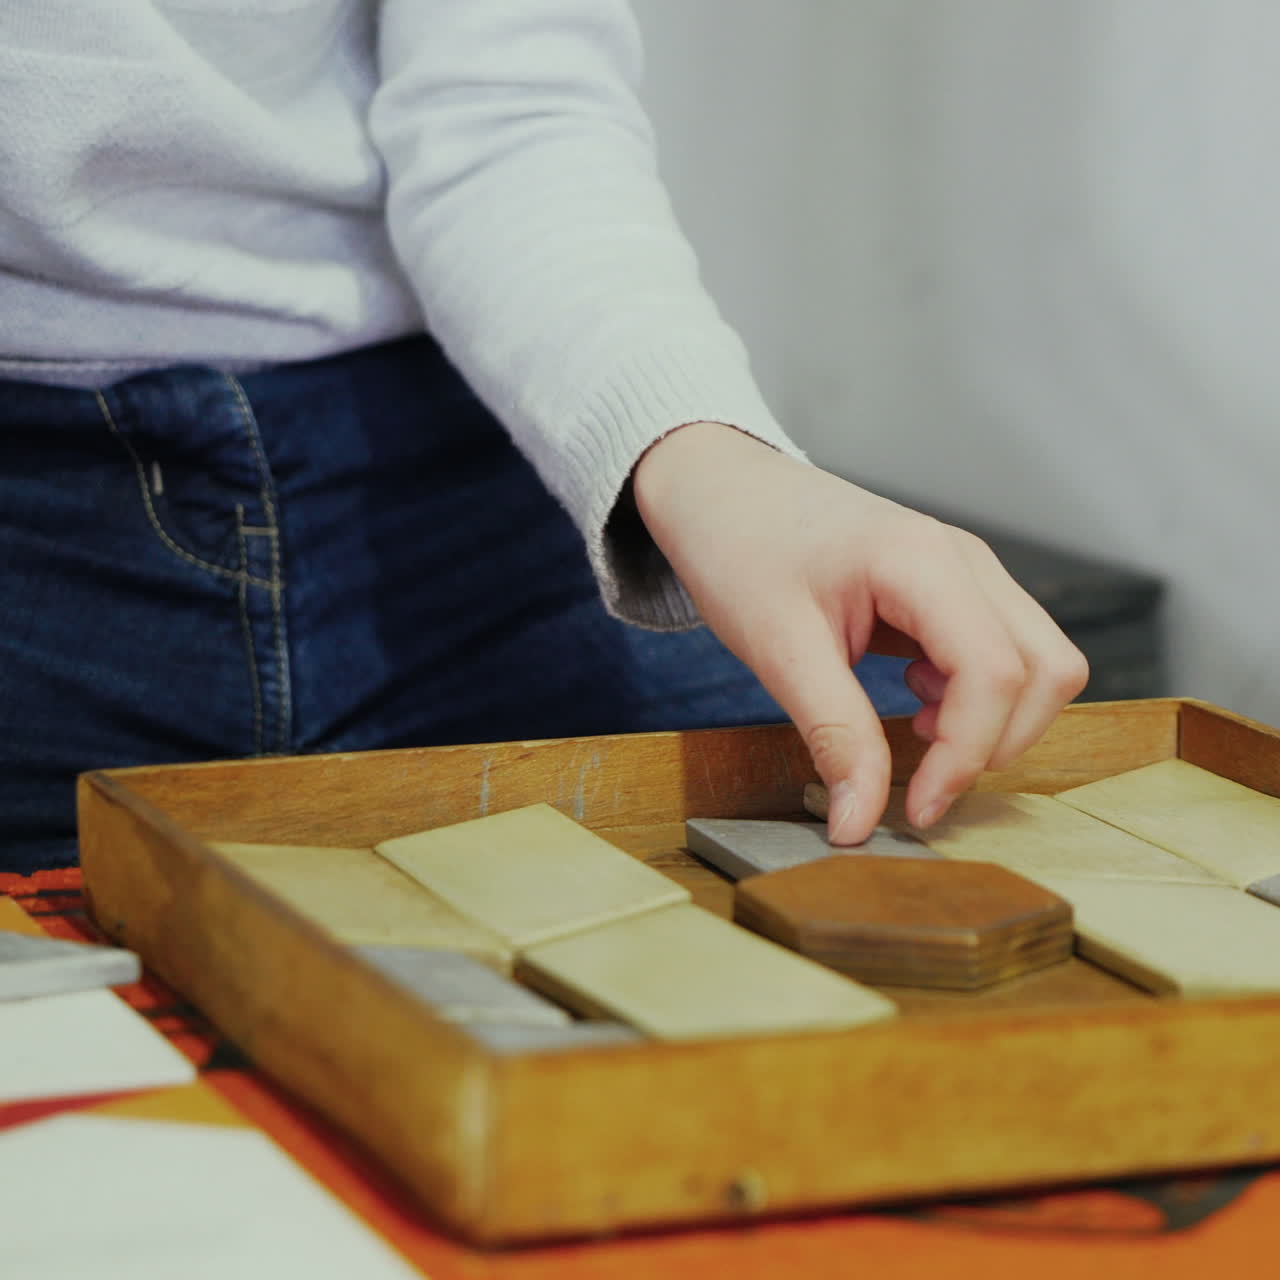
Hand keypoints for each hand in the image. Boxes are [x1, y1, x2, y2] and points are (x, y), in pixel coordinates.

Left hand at [632, 423, 1088, 843]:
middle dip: (995, 744)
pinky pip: (1005, 652)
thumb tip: (859, 823)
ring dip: (993, 720)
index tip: (915, 811)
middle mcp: (963, 558)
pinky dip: (976, 696)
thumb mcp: (777, 648)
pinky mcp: (955, 586)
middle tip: (920, 784)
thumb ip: (832, 733)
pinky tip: (915, 697)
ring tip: (915, 730)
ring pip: (1038, 663)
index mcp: (921, 560)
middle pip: (1044, 670)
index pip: (993, 673)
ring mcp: (966, 569)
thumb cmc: (741, 547)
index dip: (966, 757)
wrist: (722, 489)